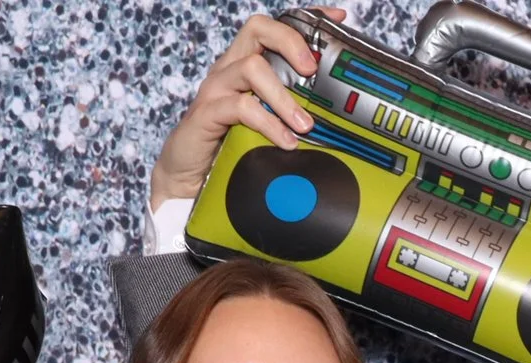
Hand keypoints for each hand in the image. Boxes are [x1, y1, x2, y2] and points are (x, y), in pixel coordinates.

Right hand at [150, 10, 339, 207]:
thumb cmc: (234, 146)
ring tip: (306, 126)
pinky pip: (241, 107)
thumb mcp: (270, 123)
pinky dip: (269, 124)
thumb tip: (340, 122)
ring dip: (284, 97)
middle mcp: (230, 68)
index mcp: (247, 65)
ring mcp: (216, 88)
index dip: (306, 19)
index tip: (337, 18)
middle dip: (290, 42)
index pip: (274, 29)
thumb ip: (295, 113)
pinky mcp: (206, 114)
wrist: (190, 176)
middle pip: (257, 29)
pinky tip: (286, 142)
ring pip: (252, 68)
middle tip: (312, 71)